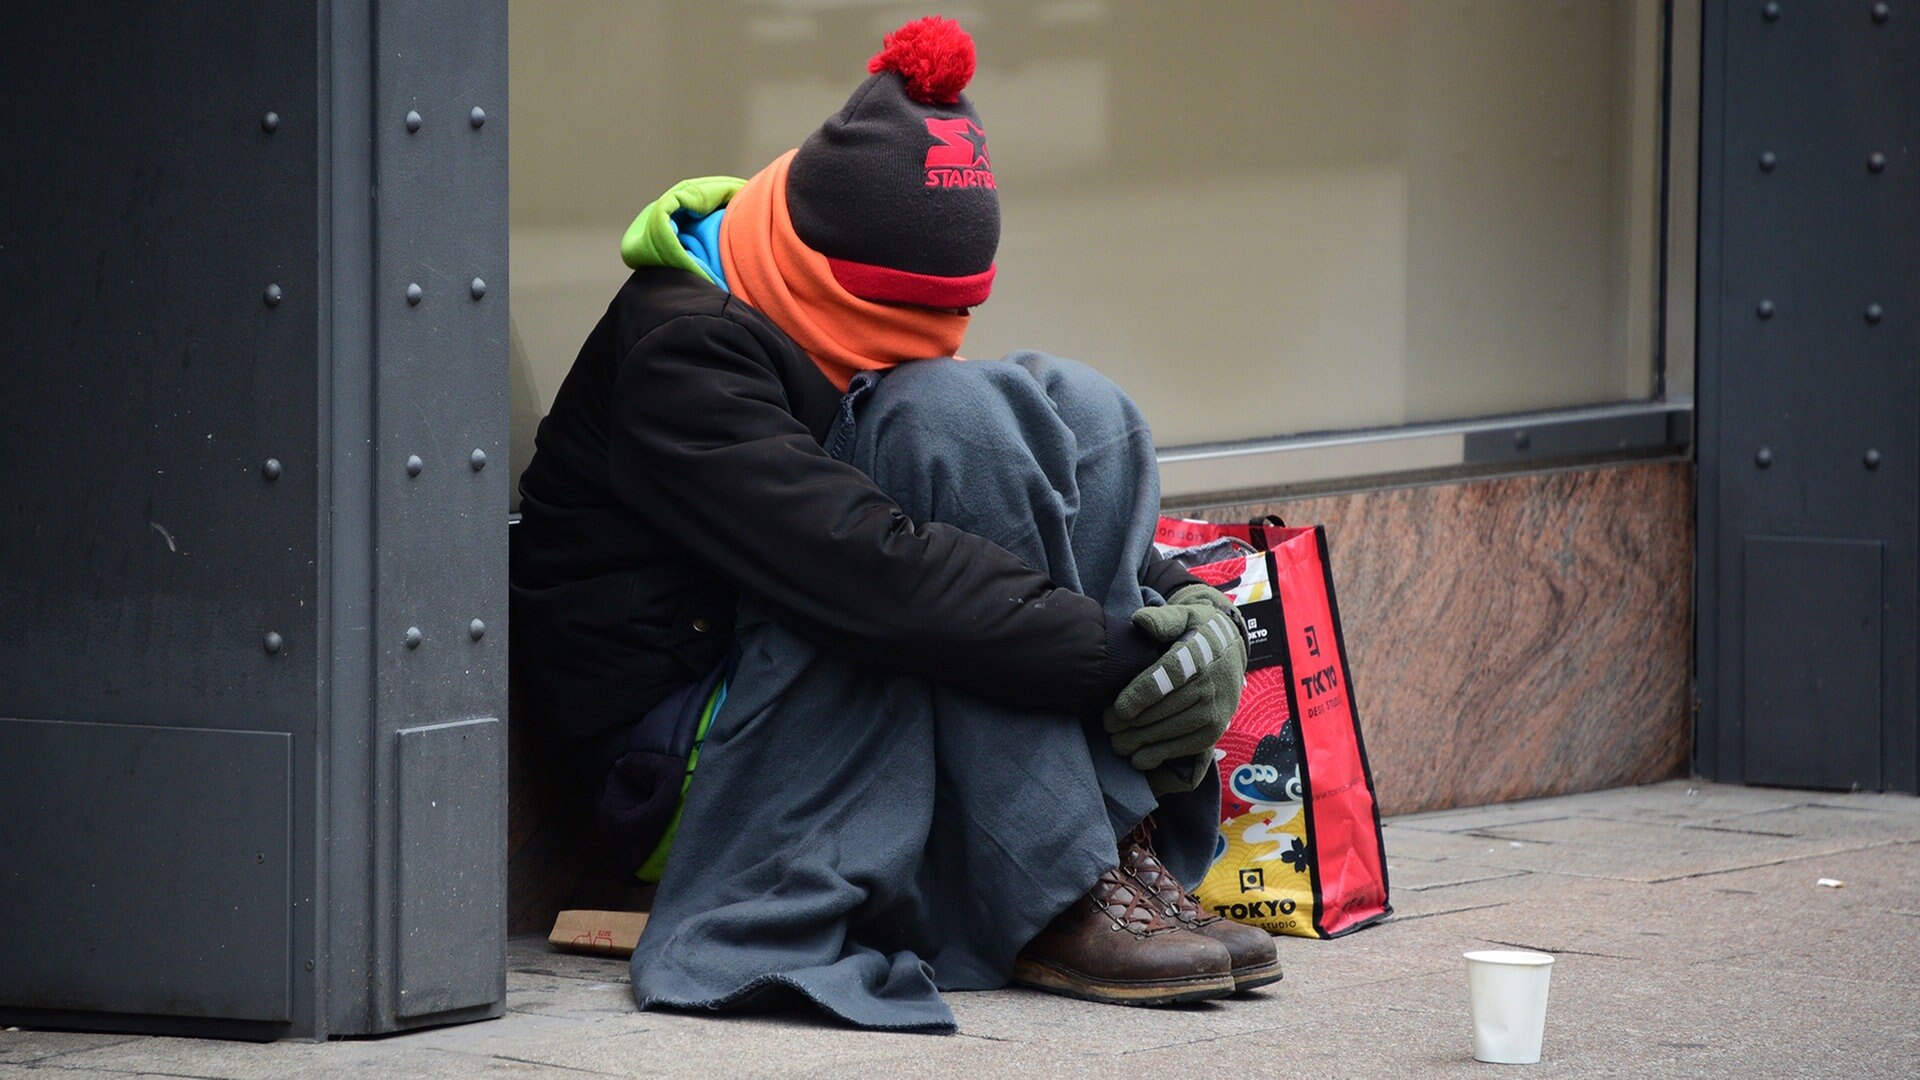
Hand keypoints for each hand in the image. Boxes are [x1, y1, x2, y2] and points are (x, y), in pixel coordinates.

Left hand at [1105, 585, 1247, 788]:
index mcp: (1200, 654)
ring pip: (1174, 730)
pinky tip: (1139, 758)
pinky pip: (1187, 746)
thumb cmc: (1196, 631)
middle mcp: (1211, 684)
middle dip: (1133, 722)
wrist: (1230, 648)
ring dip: (1143, 741)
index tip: (1118, 708)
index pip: (1169, 676)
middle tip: (1106, 727)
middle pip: (1167, 708)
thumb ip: (1162, 618)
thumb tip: (1141, 621)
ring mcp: (1215, 709)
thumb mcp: (1183, 616)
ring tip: (1117, 743)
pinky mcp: (1216, 729)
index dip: (1142, 695)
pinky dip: (1162, 755)